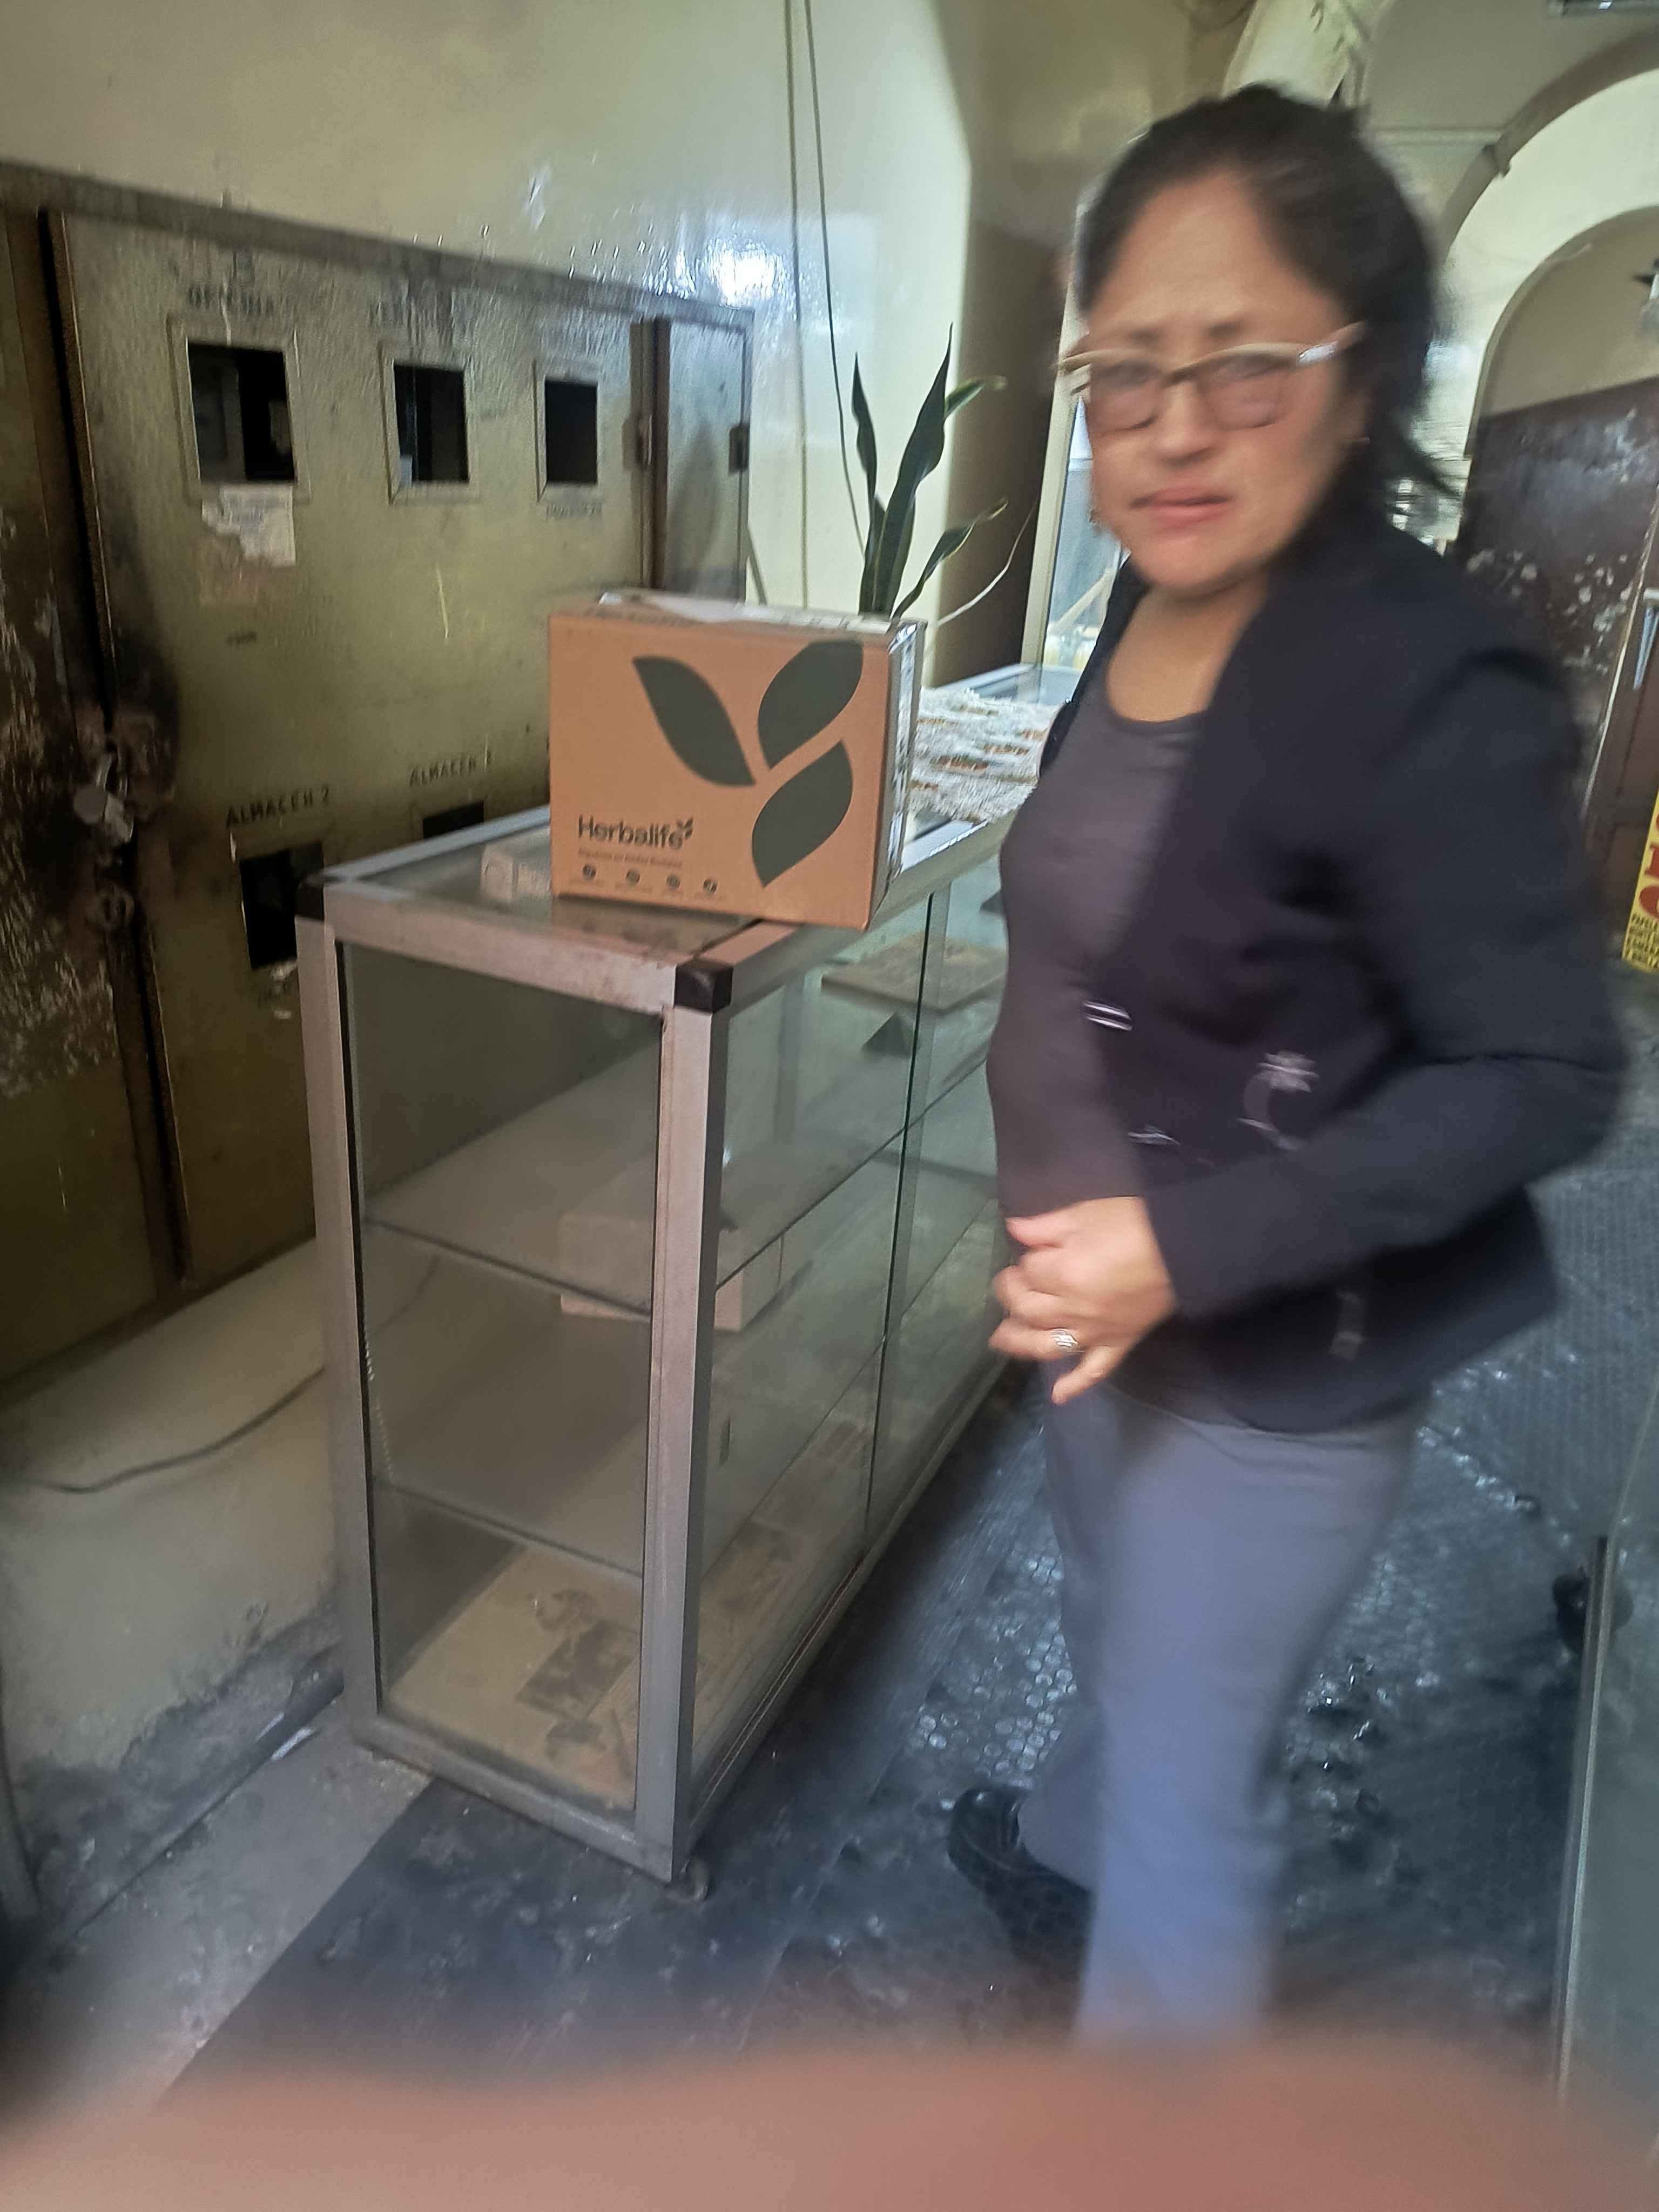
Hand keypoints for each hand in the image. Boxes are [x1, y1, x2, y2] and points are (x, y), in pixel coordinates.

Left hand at [991, 1196, 1175, 1405]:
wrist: (1185, 1246)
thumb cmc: (1134, 1223)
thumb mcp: (1085, 1214)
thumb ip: (1044, 1226)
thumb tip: (1012, 1229)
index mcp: (1064, 1273)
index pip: (1029, 1272)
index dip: (1024, 1262)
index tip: (1030, 1253)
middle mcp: (1074, 1309)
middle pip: (1029, 1310)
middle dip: (1012, 1296)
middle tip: (1011, 1285)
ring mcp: (1096, 1332)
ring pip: (1049, 1345)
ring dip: (1021, 1344)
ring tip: (1001, 1340)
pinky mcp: (1120, 1343)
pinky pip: (1096, 1371)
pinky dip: (1076, 1386)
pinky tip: (1059, 1396)